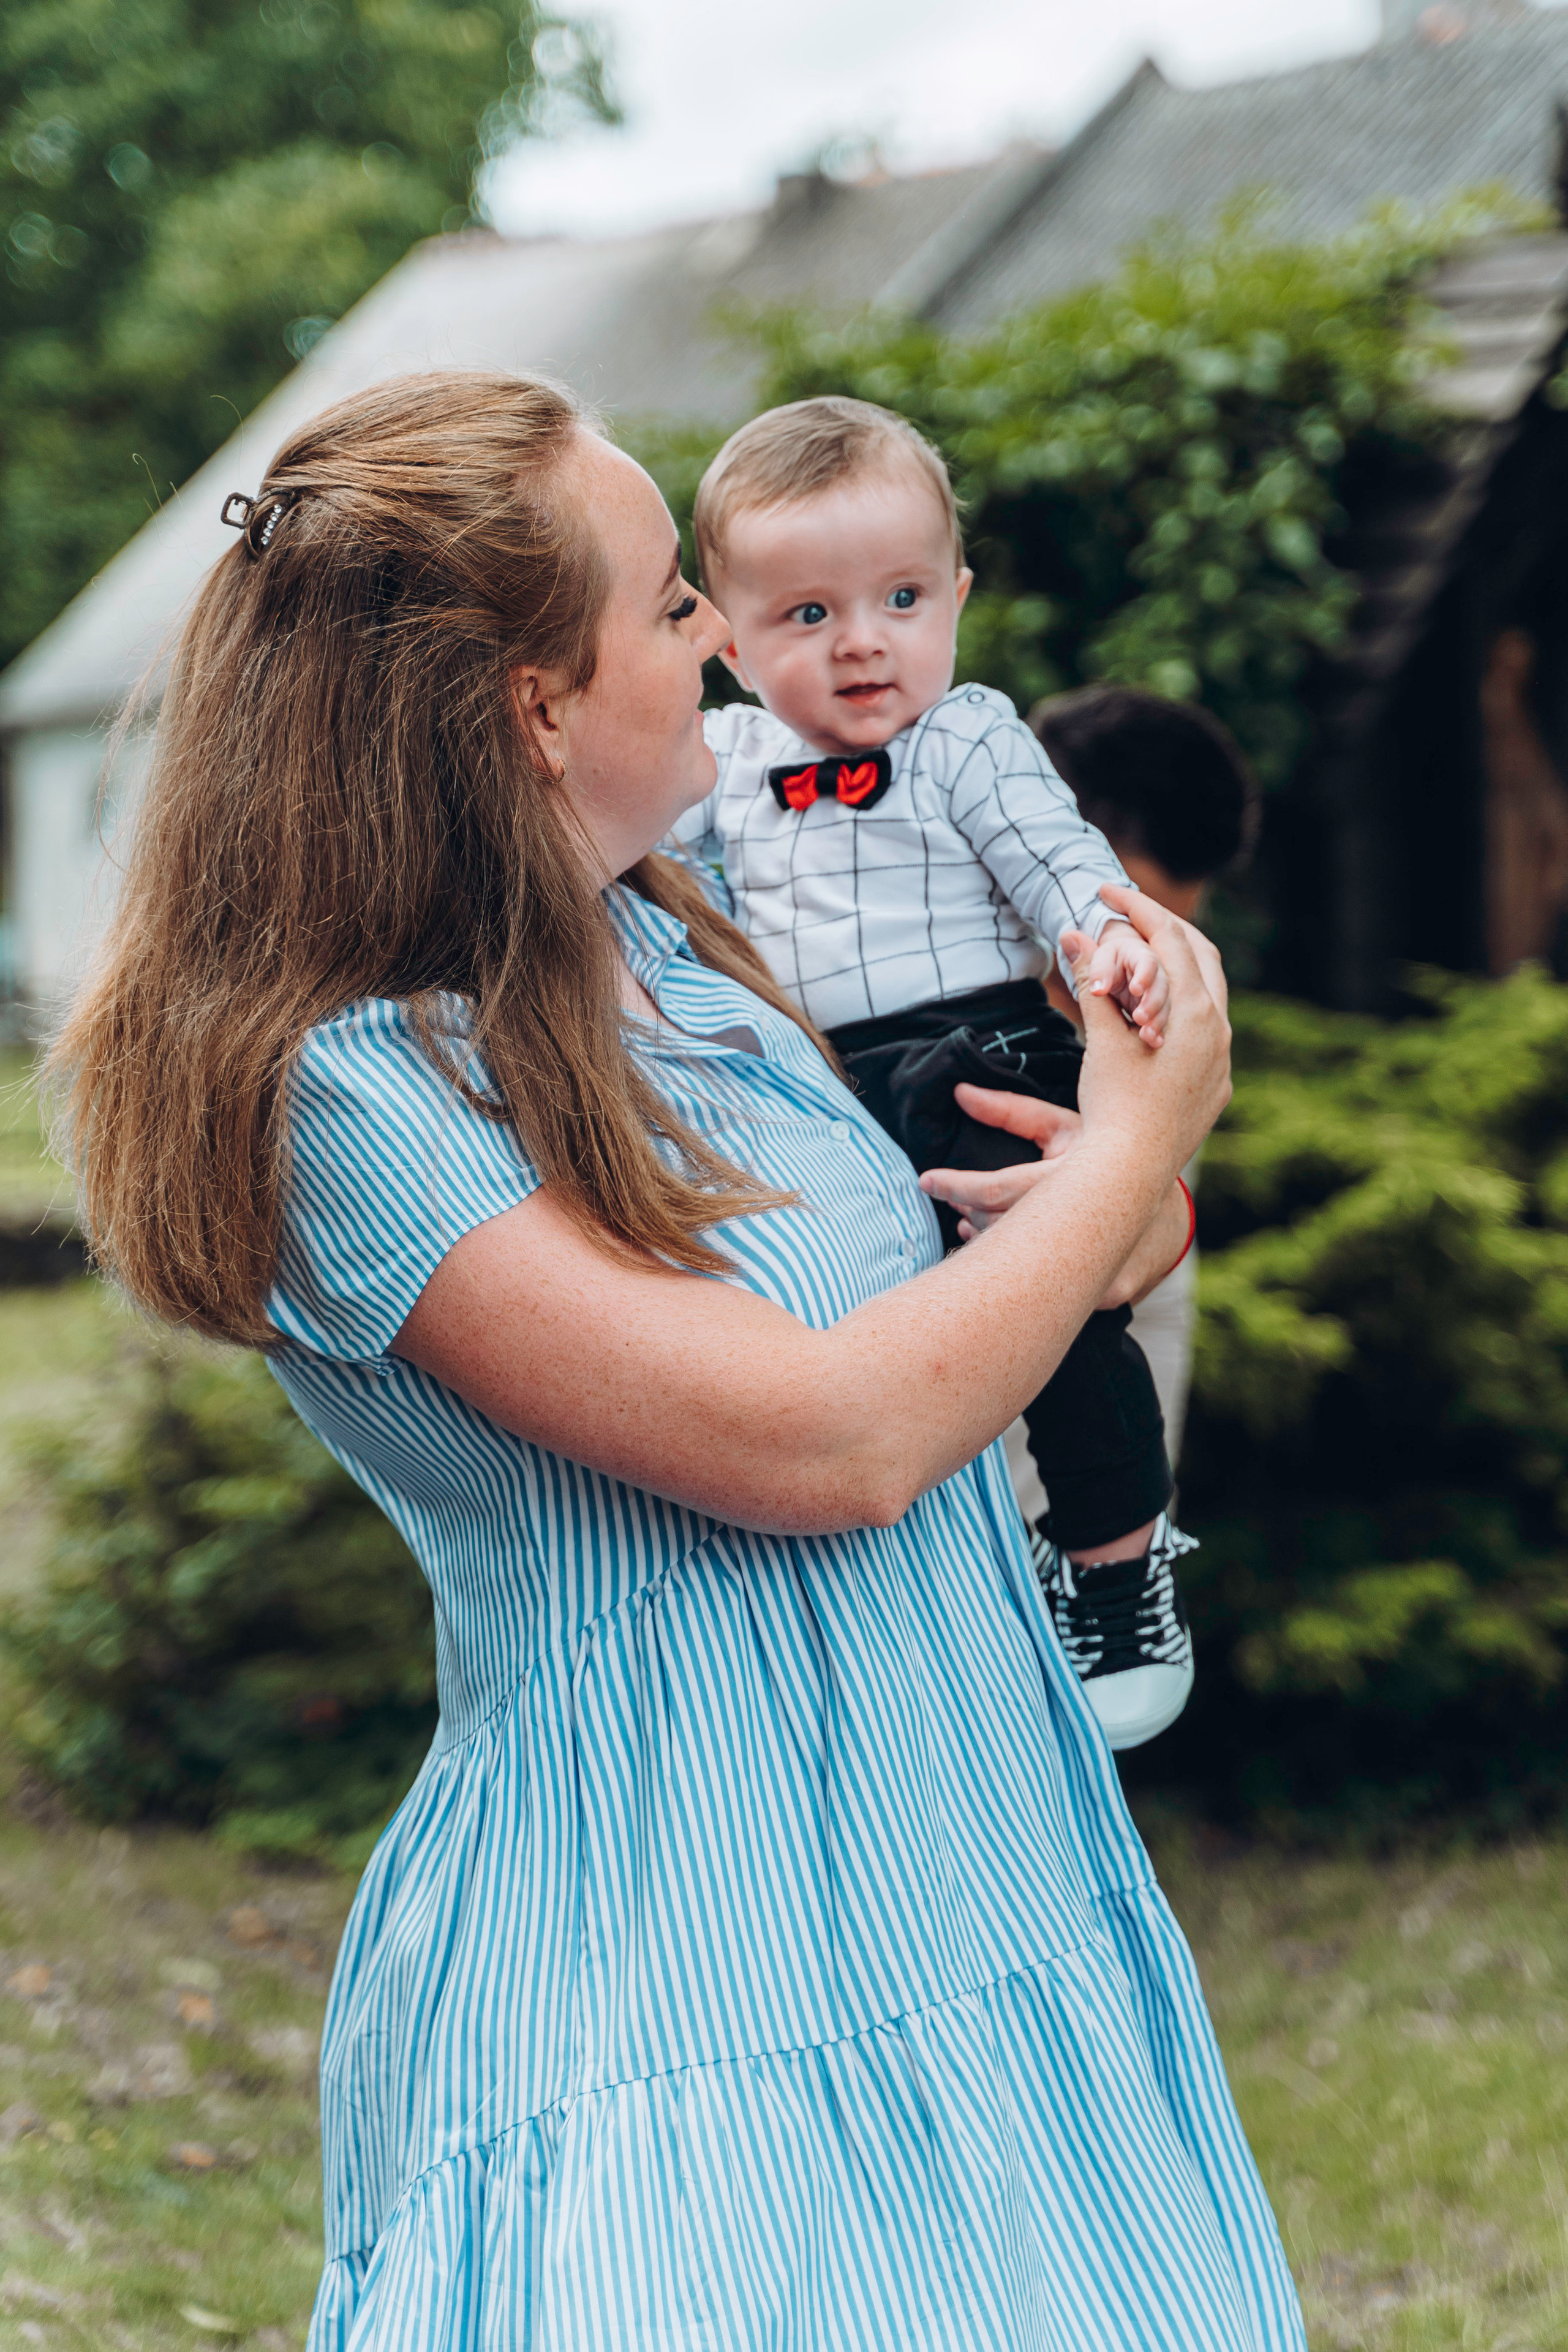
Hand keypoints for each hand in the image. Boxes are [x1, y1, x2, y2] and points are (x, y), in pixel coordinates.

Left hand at [920, 1083, 1190, 1302]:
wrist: (1168, 1212)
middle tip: (950, 1201)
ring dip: (987, 1242)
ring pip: (1021, 1266)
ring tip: (969, 1222)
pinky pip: (1047, 1293)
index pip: (1002, 1187)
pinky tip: (998, 1254)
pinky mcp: (1112, 1293)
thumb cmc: (1109, 1158)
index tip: (926, 1180)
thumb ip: (1012, 1111)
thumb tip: (959, 1093)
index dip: (956, 1187)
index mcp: (1081, 1172)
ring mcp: (1106, 1262)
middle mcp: (1095, 1218)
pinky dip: (1012, 1274)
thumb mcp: (1064, 1126)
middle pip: (1006, 1229)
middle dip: (969, 1214)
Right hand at [1068, 883, 1230, 1174]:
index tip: (1106, 891)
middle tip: (1131, 916)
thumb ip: (1093, 982)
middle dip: (1167, 929)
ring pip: (1208, 997)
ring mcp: (1221, 1062)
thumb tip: (1075, 933)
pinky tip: (1156, 1018)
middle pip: (1202, 956)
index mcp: (1194, 1011)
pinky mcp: (1216, 1088)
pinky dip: (1181, 1010)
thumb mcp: (1100, 1039)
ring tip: (1142, 961)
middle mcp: (1218, 1031)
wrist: (1131, 1176)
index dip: (1137, 907)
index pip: (1170, 937)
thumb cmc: (1113, 1107)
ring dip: (1178, 970)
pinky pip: (1206, 1035)